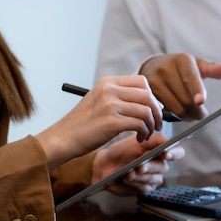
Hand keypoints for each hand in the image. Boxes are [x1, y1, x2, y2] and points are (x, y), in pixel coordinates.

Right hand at [36, 75, 163, 168]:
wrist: (63, 138)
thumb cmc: (83, 125)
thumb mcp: (99, 102)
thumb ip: (122, 98)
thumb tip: (153, 103)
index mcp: (107, 83)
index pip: (142, 82)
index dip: (152, 96)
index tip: (153, 110)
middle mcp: (109, 90)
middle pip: (148, 95)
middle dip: (157, 112)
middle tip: (156, 124)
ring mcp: (110, 105)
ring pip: (146, 110)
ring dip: (152, 124)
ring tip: (146, 134)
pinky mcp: (111, 122)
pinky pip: (140, 124)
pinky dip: (144, 133)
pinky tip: (139, 138)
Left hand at [92, 133, 184, 195]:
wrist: (106, 164)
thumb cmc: (121, 151)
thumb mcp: (137, 140)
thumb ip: (154, 139)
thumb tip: (168, 141)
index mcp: (160, 151)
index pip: (177, 152)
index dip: (174, 154)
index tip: (166, 154)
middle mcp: (159, 164)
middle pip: (164, 167)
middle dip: (150, 167)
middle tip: (140, 166)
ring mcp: (153, 177)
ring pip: (154, 178)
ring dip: (140, 175)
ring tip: (129, 172)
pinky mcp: (145, 188)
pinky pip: (145, 187)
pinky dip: (135, 182)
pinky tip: (126, 178)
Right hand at [140, 54, 220, 119]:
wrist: (154, 66)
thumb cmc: (181, 68)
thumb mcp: (198, 65)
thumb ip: (213, 69)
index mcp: (182, 60)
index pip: (191, 78)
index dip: (197, 91)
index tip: (201, 101)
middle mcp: (166, 68)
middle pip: (185, 98)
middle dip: (197, 111)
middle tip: (201, 114)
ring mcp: (154, 80)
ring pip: (175, 107)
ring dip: (187, 116)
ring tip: (191, 114)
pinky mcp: (147, 92)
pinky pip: (163, 111)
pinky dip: (173, 115)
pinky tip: (176, 111)